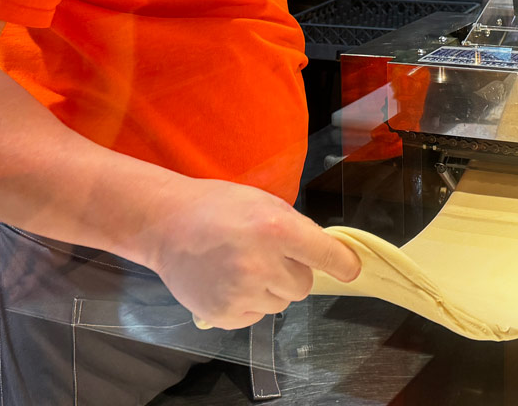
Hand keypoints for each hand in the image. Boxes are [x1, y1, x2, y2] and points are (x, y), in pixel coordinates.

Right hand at [144, 175, 361, 329]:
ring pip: (280, 303)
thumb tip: (322, 252)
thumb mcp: (263, 202)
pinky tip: (228, 281)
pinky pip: (256, 316)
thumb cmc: (218, 207)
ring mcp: (242, 292)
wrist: (166, 225)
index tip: (351, 270)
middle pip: (304, 285)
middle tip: (266, 254)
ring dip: (270, 289)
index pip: (325, 255)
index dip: (342, 264)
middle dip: (292, 272)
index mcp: (276, 228)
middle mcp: (262, 263)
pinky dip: (248, 303)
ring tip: (241, 266)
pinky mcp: (224, 314)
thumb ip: (295, 227)